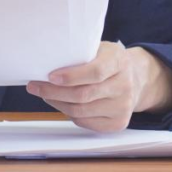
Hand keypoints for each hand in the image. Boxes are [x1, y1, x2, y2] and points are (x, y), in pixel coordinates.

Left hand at [26, 42, 171, 131]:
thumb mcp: (100, 48)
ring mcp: (123, 107)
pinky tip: (61, 104)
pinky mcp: (118, 123)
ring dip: (58, 103)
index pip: (95, 72)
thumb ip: (81, 53)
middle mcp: (124, 86)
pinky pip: (86, 122)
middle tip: (35, 86)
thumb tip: (46, 59)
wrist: (135, 79)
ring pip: (81, 111)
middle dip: (54, 92)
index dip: (71, 76)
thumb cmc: (109, 61)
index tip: (50, 76)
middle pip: (84, 95)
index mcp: (119, 62)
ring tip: (45, 94)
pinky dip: (69, 114)